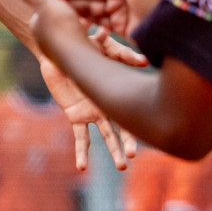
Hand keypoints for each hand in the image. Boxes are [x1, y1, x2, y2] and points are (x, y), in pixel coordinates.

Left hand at [10, 0, 138, 169]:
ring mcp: (92, 101)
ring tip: (127, 164)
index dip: (130, 63)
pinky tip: (84, 169)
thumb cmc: (53, 22)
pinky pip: (81, 135)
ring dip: (117, 145)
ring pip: (107, 127)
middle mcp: (102, 83)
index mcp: (102, 60)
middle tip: (147, 140)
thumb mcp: (44, 6)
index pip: (118, 61)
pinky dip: (82, 151)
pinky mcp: (78, 112)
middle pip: (120, 104)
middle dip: (133, 122)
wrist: (52, 45)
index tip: (145, 67)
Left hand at [40, 54, 137, 170]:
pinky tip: (82, 167)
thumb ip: (111, 47)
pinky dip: (82, 152)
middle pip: (123, 128)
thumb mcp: (97, 46)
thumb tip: (123, 43)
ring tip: (122, 167)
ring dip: (113, 151)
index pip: (132, 108)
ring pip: (107, 136)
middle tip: (133, 156)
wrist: (59, 54)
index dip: (140, 119)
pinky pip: (80, 137)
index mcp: (117, 92)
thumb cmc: (82, 47)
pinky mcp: (76, 116)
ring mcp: (93, 112)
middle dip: (129, 142)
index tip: (152, 129)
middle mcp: (108, 106)